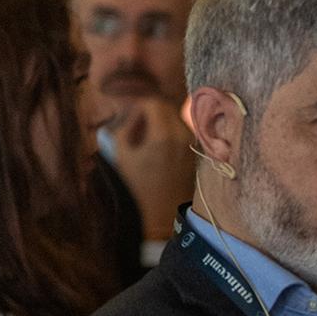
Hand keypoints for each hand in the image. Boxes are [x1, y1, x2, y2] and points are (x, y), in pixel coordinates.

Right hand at [111, 98, 197, 241]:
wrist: (159, 212)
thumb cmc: (136, 185)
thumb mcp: (122, 153)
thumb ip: (127, 126)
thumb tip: (134, 114)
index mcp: (163, 134)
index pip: (153, 102)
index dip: (139, 106)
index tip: (130, 116)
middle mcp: (182, 135)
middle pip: (167, 107)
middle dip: (151, 110)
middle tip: (137, 124)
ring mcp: (191, 143)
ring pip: (176, 117)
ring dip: (162, 119)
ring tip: (148, 135)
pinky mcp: (194, 151)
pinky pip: (182, 130)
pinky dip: (170, 130)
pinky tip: (159, 145)